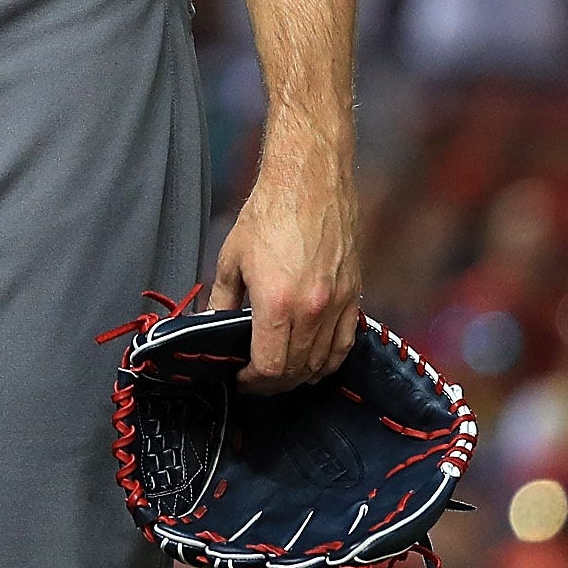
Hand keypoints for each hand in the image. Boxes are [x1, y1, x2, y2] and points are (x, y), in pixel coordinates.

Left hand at [208, 135, 359, 392]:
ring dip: (299, 376)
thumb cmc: (268, 214)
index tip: (240, 379)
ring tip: (279, 374)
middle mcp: (312, 311)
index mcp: (277, 303)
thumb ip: (223, 299)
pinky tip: (312, 361)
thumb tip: (213, 327)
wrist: (310, 184)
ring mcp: (339, 305)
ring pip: (322, 363)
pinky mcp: (355, 296)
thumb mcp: (231, 258)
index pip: (269, 367)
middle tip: (255, 380)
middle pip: (296, 371)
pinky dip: (328, 360)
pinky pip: (346, 344)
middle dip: (272, 384)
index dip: (252, 381)